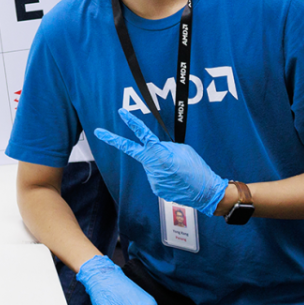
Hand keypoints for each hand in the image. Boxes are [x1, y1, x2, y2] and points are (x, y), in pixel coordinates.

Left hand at [94, 109, 228, 215]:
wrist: (205, 192)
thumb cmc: (196, 168)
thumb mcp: (182, 150)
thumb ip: (164, 147)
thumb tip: (155, 148)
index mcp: (159, 152)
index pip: (142, 133)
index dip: (131, 122)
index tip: (121, 113)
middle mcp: (151, 165)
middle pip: (131, 149)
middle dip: (112, 139)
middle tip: (98, 131)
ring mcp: (151, 178)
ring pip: (151, 166)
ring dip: (161, 166)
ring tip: (176, 171)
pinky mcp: (155, 188)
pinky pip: (157, 177)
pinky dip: (165, 176)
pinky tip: (175, 180)